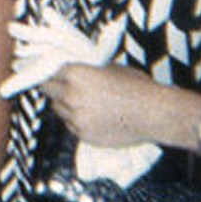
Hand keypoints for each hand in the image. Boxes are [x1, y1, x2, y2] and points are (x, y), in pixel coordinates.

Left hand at [43, 62, 162, 147]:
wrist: (154, 114)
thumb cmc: (136, 87)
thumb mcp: (108, 67)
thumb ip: (85, 68)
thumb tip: (73, 67)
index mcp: (74, 74)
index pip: (46, 71)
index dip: (47, 72)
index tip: (46, 73)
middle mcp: (70, 95)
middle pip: (47, 90)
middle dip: (52, 88)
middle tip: (60, 87)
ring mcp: (76, 117)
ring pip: (57, 108)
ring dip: (63, 105)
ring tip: (80, 102)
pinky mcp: (83, 134)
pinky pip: (70, 125)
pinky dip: (75, 120)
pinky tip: (91, 116)